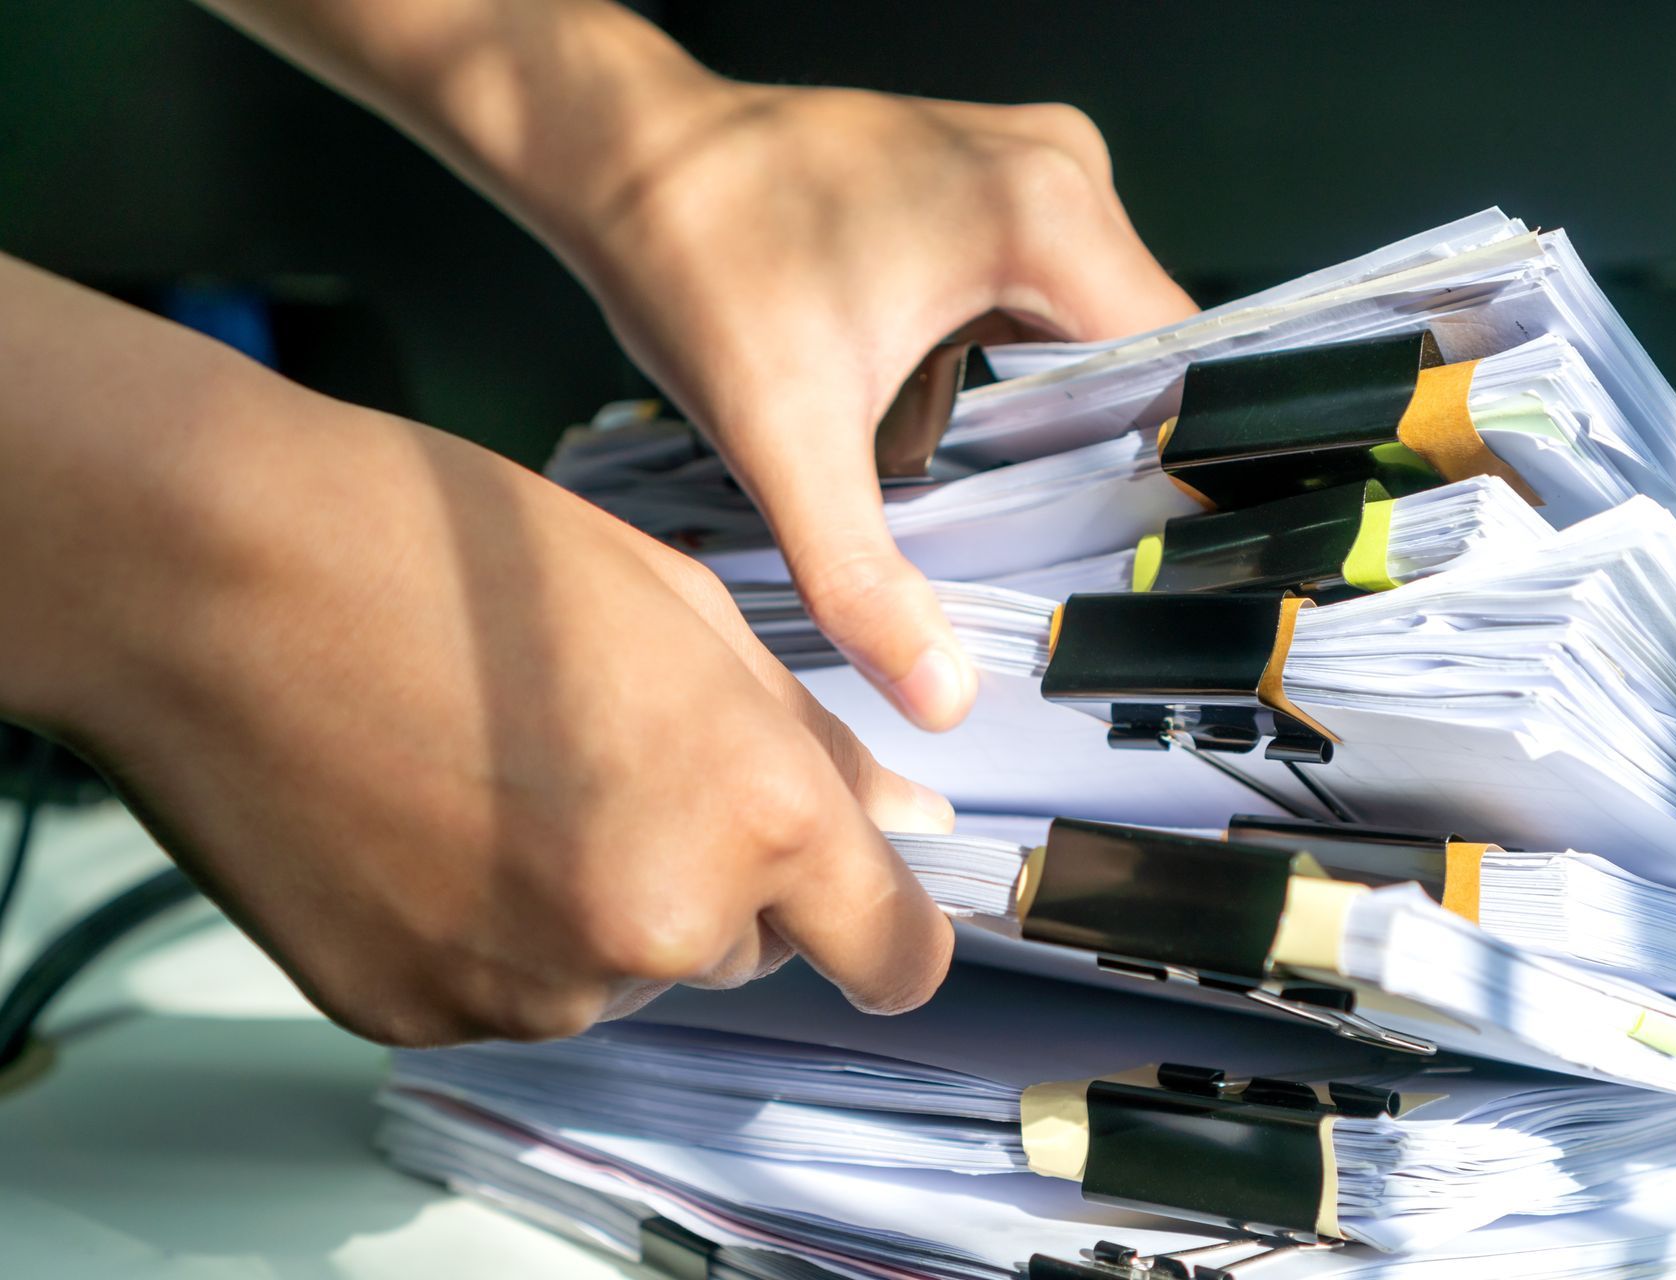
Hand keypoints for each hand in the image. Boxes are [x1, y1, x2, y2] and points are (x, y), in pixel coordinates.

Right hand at [1, 258, 955, 1042]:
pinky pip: (510, 989)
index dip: (884, 927)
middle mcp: (656, 929)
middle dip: (714, 871)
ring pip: (624, 969)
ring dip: (599, 901)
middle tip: (613, 755)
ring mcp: (529, 988)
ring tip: (500, 772)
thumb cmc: (450, 553)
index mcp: (752, 818)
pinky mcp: (416, 1012)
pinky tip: (428, 818)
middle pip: (746, 947)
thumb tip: (907, 823)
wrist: (213, 572)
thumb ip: (817, 744)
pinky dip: (493, 926)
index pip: (893, 956)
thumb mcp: (687, 610)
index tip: (861, 900)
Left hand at [573, 83, 1196, 729]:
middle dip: (1092, 448)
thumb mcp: (783, 438)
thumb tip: (939, 693)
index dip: (1173, 469)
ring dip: (1045, 405)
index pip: (1181, 368)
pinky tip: (930, 395)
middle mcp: (1056, 171)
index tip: (1141, 546)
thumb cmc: (694, 255)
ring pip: (1092, 328)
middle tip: (1030, 526)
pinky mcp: (988, 179)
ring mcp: (1026, 165)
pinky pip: (1043, 292)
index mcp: (1042, 216)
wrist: (622, 156)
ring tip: (956, 451)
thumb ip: (863, 576)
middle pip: (1142, 355)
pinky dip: (1005, 359)